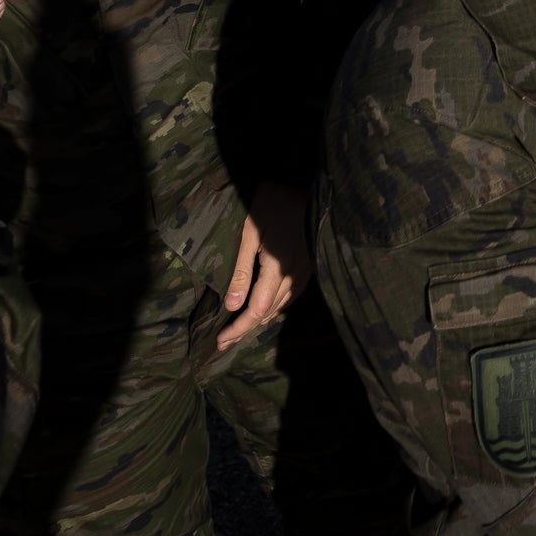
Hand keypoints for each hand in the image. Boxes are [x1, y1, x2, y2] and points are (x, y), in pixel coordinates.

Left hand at [219, 183, 311, 351]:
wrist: (314, 193)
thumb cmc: (275, 206)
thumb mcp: (251, 234)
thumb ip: (242, 270)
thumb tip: (231, 306)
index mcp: (276, 269)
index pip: (256, 310)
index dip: (239, 328)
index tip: (221, 341)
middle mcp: (293, 277)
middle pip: (268, 313)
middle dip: (245, 330)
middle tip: (224, 343)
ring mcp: (304, 273)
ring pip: (280, 307)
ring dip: (259, 321)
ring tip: (240, 331)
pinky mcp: (309, 268)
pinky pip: (290, 297)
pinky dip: (274, 308)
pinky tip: (265, 311)